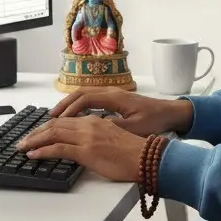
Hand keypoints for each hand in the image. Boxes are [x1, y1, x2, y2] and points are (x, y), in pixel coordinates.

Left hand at [14, 115, 146, 181]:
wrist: (146, 158)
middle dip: (37, 132)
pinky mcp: (86, 150)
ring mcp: (86, 136)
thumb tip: (82, 145)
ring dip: (35, 140)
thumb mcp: (112, 138)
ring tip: (23, 146)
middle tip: (24, 139)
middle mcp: (89, 124)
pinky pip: (57, 148)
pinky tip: (33, 154)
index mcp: (95, 120)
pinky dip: (42, 150)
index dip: (49, 126)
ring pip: (53, 133)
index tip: (38, 132)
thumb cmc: (133, 152)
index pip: (65, 120)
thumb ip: (96, 137)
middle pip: (56, 124)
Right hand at [49, 87, 192, 137]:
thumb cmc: (154, 120)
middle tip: (50, 118)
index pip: (84, 99)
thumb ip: (113, 128)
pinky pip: (92, 98)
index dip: (69, 109)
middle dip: (64, 104)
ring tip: (57, 116)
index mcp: (115, 97)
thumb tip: (92, 128)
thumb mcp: (134, 128)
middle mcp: (111, 92)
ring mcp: (113, 93)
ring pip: (85, 94)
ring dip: (70, 104)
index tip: (57, 120)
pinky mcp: (115, 99)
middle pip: (81, 93)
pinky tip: (75, 116)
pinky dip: (79, 105)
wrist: (170, 112)